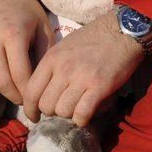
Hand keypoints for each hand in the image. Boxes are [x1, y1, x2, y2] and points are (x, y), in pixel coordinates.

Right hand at [0, 0, 50, 105]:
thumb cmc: (26, 9)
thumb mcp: (43, 27)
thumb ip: (44, 55)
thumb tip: (45, 84)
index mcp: (12, 34)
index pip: (20, 75)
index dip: (29, 92)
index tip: (38, 100)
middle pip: (1, 82)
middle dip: (15, 97)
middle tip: (27, 103)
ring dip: (4, 90)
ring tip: (18, 93)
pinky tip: (5, 77)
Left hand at [22, 12, 143, 125]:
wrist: (122, 31)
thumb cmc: (92, 39)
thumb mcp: (64, 48)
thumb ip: (51, 67)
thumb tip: (42, 92)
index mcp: (51, 58)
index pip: (30, 92)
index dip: (30, 109)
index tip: (34, 116)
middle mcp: (63, 68)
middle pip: (45, 105)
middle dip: (51, 113)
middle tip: (61, 109)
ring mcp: (81, 77)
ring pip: (62, 111)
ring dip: (68, 115)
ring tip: (75, 109)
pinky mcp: (99, 86)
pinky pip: (82, 113)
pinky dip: (82, 120)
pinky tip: (85, 116)